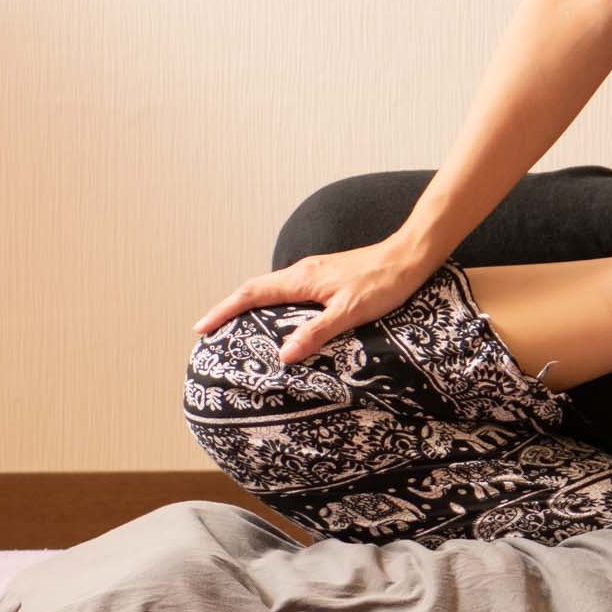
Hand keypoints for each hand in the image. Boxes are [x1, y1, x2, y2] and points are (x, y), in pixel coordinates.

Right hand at [195, 238, 437, 364]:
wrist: (410, 256)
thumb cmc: (383, 283)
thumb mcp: (350, 312)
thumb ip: (316, 332)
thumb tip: (283, 354)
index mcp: (301, 279)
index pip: (250, 294)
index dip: (223, 311)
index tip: (201, 327)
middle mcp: (302, 272)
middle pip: (255, 291)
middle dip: (229, 310)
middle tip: (210, 333)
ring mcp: (314, 274)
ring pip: (272, 291)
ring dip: (250, 308)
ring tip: (236, 330)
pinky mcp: (326, 278)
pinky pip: (288, 293)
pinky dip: (272, 306)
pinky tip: (280, 321)